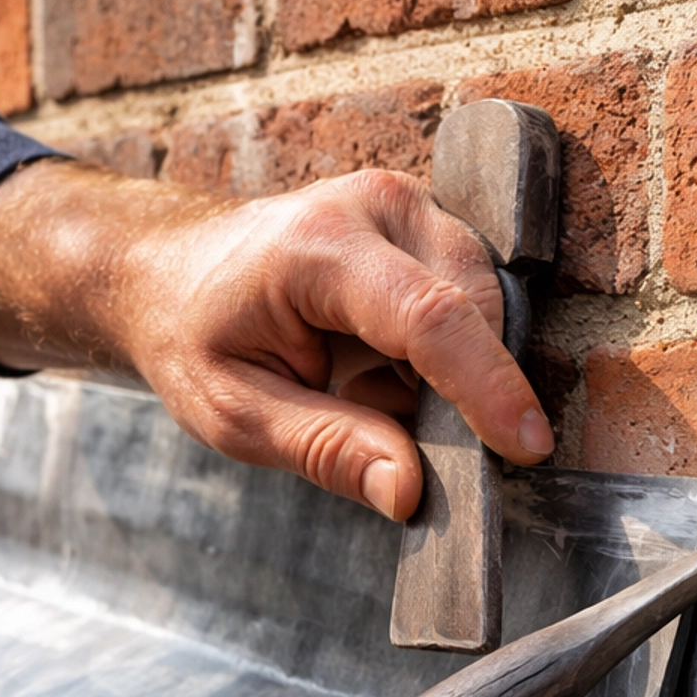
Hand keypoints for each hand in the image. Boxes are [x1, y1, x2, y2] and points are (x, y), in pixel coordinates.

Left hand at [0, 159, 552, 520]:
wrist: (170, 273)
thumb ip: (325, 449)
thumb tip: (409, 490)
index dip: (487, 389)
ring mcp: (406, 205)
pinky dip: (438, 352)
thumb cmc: (195, 338)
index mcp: (317, 248)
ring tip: (363, 389)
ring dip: (443, 370)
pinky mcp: (423, 223)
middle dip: (458, 389)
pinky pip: (469, 297)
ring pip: (481, 302)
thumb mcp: (235, 415)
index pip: (430, 319)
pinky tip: (378, 366)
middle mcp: (375, 206)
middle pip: (472, 307)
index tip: (526, 450)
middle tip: (379, 424)